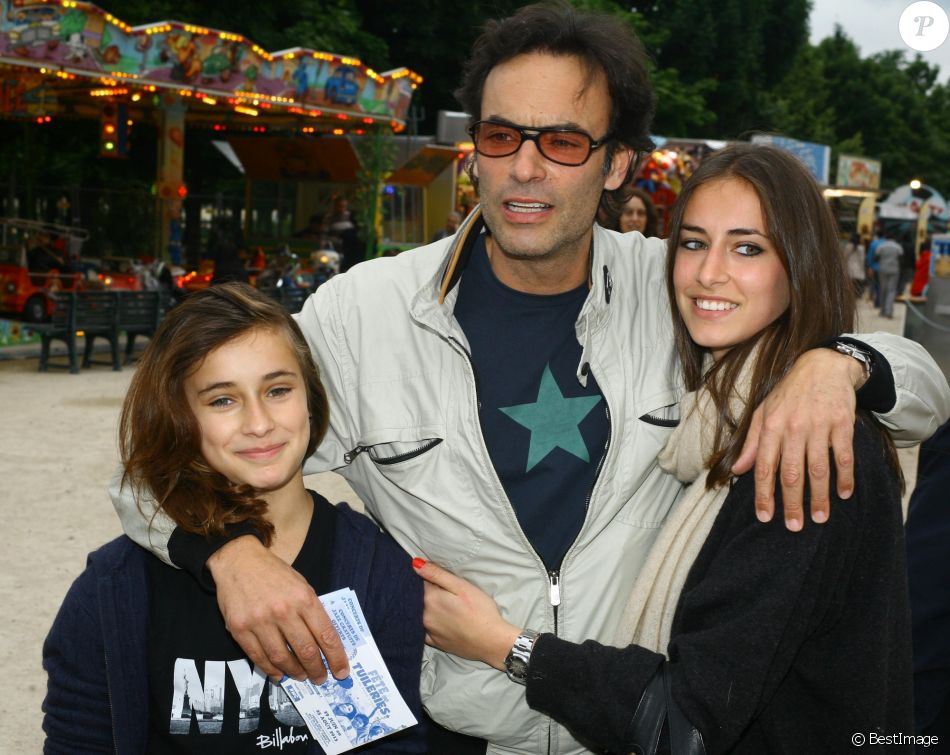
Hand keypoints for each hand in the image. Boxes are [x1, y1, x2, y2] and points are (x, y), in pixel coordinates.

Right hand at [208, 535, 348, 681]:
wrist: (239, 561)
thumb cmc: (275, 573)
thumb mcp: (301, 585)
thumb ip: (312, 611)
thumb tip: (324, 642)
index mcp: (304, 598)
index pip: (326, 635)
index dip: (336, 657)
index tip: (342, 671)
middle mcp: (283, 611)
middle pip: (305, 650)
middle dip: (317, 669)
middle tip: (321, 678)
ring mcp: (260, 621)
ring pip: (282, 658)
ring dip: (295, 672)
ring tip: (302, 676)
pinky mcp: (239, 629)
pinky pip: (258, 657)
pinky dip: (271, 669)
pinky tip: (279, 673)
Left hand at [413, 559, 519, 670]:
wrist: (492, 642)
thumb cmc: (481, 611)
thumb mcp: (462, 586)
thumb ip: (437, 574)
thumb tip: (415, 564)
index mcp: (430, 598)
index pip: (421, 581)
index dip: (430, 577)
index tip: (440, 579)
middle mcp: (424, 615)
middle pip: (419, 597)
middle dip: (427, 592)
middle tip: (446, 593)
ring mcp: (428, 631)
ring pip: (419, 613)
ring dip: (426, 607)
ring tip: (446, 607)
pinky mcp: (434, 643)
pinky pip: (422, 631)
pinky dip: (426, 624)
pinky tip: (439, 622)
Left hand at [732, 348, 863, 529]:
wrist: (822, 366)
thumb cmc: (788, 393)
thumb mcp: (763, 413)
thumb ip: (751, 443)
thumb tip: (737, 470)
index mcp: (771, 427)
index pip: (765, 467)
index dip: (764, 494)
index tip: (765, 516)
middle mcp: (793, 428)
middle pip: (791, 473)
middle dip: (792, 503)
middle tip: (794, 527)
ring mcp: (819, 426)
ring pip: (818, 469)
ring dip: (819, 497)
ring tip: (819, 518)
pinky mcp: (842, 424)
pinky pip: (843, 456)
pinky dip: (844, 477)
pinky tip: (843, 494)